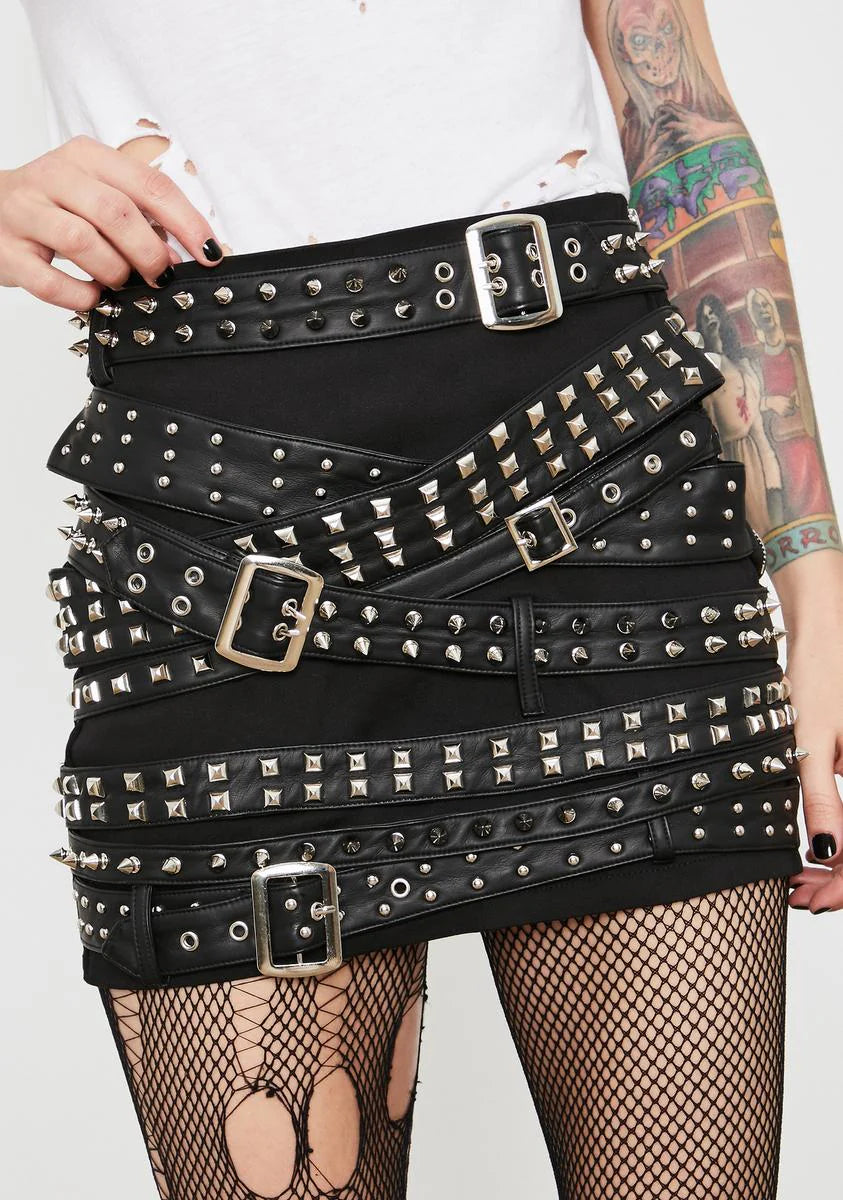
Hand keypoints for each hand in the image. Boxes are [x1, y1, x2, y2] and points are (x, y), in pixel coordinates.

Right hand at [0, 133, 222, 311]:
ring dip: (115, 271)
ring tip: (121, 282)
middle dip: (149, 252)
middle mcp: (54, 177)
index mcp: (87, 157)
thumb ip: (137, 215)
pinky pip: (51, 281)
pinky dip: (81, 295)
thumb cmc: (53, 206)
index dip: (186, 222)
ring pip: (83, 242)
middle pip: (117, 213)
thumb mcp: (94, 192)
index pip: (150, 185)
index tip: (210, 253)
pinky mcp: (8, 251)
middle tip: (161, 275)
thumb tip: (184, 253)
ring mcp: (26, 212)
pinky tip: (93, 296)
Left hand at [777, 553, 842, 913]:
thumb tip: (823, 850)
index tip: (818, 900)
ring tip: (804, 884)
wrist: (826, 632)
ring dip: (842, 865)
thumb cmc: (822, 675)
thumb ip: (822, 798)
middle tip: (804, 898)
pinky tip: (816, 854)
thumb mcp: (814, 741)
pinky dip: (841, 837)